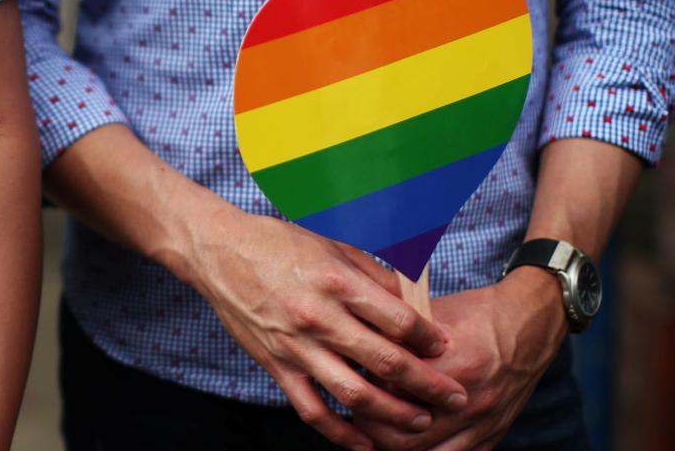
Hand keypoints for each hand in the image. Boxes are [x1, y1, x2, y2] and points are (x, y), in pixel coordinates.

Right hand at [175, 207, 468, 449]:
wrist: (220, 252)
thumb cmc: (279, 243)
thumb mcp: (334, 246)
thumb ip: (375, 278)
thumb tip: (412, 305)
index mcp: (338, 282)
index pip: (398, 320)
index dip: (429, 339)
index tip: (445, 348)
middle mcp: (319, 318)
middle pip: (385, 362)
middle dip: (427, 384)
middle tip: (455, 396)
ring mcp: (297, 346)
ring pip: (354, 394)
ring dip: (393, 413)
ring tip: (420, 421)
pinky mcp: (277, 365)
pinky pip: (312, 409)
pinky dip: (340, 433)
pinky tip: (364, 444)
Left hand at [356, 267, 568, 450]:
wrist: (529, 326)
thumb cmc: (477, 314)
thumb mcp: (434, 313)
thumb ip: (397, 332)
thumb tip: (356, 344)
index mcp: (457, 365)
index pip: (394, 392)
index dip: (367, 387)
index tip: (354, 379)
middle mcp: (472, 401)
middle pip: (403, 435)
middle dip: (371, 426)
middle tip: (357, 411)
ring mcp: (483, 424)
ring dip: (393, 446)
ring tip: (375, 431)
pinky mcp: (491, 436)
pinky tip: (408, 442)